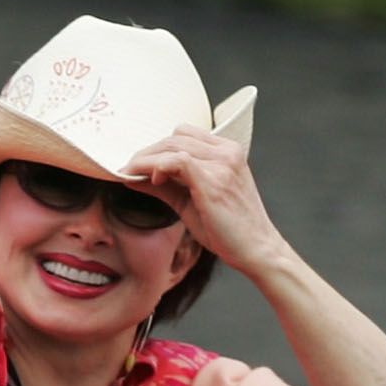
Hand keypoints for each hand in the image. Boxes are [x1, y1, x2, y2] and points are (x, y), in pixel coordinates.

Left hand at [122, 128, 288, 274]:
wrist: (257, 251)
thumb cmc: (230, 230)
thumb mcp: (192, 201)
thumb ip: (165, 186)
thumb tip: (133, 177)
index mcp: (228, 152)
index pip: (185, 135)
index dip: (159, 147)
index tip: (140, 163)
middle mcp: (227, 153)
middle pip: (175, 138)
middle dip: (147, 153)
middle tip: (128, 169)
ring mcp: (222, 165)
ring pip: (172, 147)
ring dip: (146, 159)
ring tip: (132, 174)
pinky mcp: (213, 181)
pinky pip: (176, 161)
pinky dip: (156, 166)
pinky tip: (150, 180)